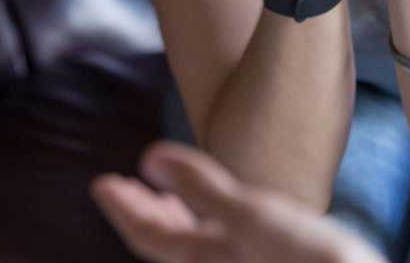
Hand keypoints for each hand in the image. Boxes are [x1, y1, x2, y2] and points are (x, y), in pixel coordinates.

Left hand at [91, 141, 383, 262]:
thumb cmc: (308, 256)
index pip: (148, 234)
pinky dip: (204, 224)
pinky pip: (216, 244)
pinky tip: (219, 215)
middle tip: (122, 186)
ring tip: (162, 198)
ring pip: (190, 245)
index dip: (122, 208)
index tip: (100, 183)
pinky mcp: (263, 262)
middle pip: (165, 242)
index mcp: (204, 256)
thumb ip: (201, 185)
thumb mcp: (253, 214)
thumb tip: (146, 158)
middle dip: (142, 212)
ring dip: (171, 218)